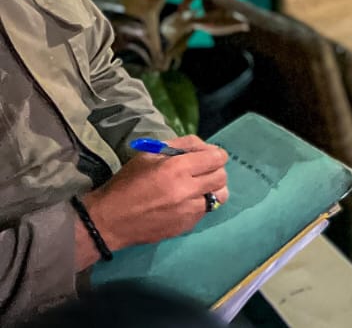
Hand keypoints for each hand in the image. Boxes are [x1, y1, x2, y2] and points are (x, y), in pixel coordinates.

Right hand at [84, 137, 228, 249]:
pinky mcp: (186, 226)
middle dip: (215, 170)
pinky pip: (206, 211)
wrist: (108, 221)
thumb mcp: (148, 155)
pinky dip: (201, 204)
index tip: (208, 156)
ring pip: (220, 196)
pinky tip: (186, 202)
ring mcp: (188, 211)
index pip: (216, 157)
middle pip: (222, 176)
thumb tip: (203, 146)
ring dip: (213, 189)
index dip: (216, 154)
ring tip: (198, 187)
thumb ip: (179, 146)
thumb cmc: (126, 184)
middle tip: (202, 171)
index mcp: (176, 168)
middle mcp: (187, 190)